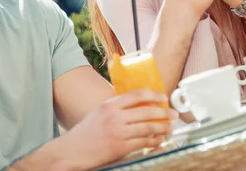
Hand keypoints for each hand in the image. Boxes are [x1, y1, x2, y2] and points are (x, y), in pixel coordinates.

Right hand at [55, 90, 177, 169]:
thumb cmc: (85, 132)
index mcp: (109, 105)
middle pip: (146, 111)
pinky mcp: (120, 147)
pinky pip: (143, 142)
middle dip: (164, 112)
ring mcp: (118, 132)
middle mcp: (114, 116)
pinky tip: (160, 141)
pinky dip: (155, 141)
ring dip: (163, 127)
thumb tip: (138, 106)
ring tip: (170, 128)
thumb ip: (116, 108)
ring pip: (148, 127)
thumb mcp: (99, 113)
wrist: (71, 150)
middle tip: (173, 114)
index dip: (154, 95)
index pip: (136, 94)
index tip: (164, 98)